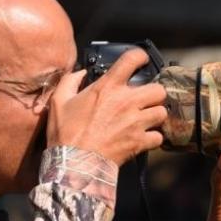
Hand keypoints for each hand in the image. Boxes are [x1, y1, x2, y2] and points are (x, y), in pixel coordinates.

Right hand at [45, 49, 167, 165]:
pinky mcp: (140, 142)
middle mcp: (126, 102)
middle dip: (154, 93)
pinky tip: (144, 138)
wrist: (73, 164)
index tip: (141, 60)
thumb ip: (70, 82)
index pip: (132, 59)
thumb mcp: (58, 102)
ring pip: (162, 112)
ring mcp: (135, 122)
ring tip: (147, 119)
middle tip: (145, 99)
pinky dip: (153, 138)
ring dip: (155, 115)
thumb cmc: (65, 134)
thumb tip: (80, 73)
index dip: (139, 56)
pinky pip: (158, 136)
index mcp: (107, 88)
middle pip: (158, 89)